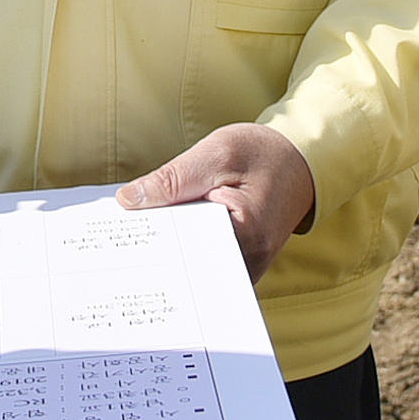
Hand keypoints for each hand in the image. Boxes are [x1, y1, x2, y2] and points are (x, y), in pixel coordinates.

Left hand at [120, 123, 318, 277]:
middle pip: (187, 263)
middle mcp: (248, 261)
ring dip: (168, 247)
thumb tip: (128, 200)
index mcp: (245, 234)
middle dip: (154, 247)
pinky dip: (184, 245)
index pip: (184, 247)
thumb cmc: (263, 154)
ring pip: (194, 264)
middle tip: (117, 237)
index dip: (150, 238)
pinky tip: (163, 231)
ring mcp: (246, 266)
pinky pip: (205, 259)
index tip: (119, 232)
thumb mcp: (216, 153)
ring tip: (135, 233)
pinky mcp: (240, 261)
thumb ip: (172, 179)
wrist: (301, 161)